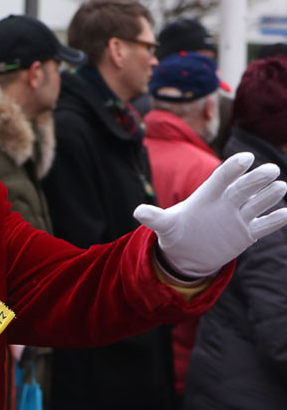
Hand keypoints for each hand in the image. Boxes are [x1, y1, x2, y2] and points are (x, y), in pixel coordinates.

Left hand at [134, 152, 286, 278]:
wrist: (188, 251)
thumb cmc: (177, 230)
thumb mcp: (164, 226)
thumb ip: (155, 217)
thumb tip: (137, 212)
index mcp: (208, 195)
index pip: (222, 177)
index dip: (233, 168)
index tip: (246, 158)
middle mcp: (227, 202)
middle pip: (244, 187)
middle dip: (257, 178)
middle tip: (271, 169)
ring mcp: (239, 217)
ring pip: (258, 202)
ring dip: (270, 195)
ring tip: (281, 186)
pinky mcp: (247, 233)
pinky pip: (264, 225)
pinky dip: (275, 220)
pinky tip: (286, 212)